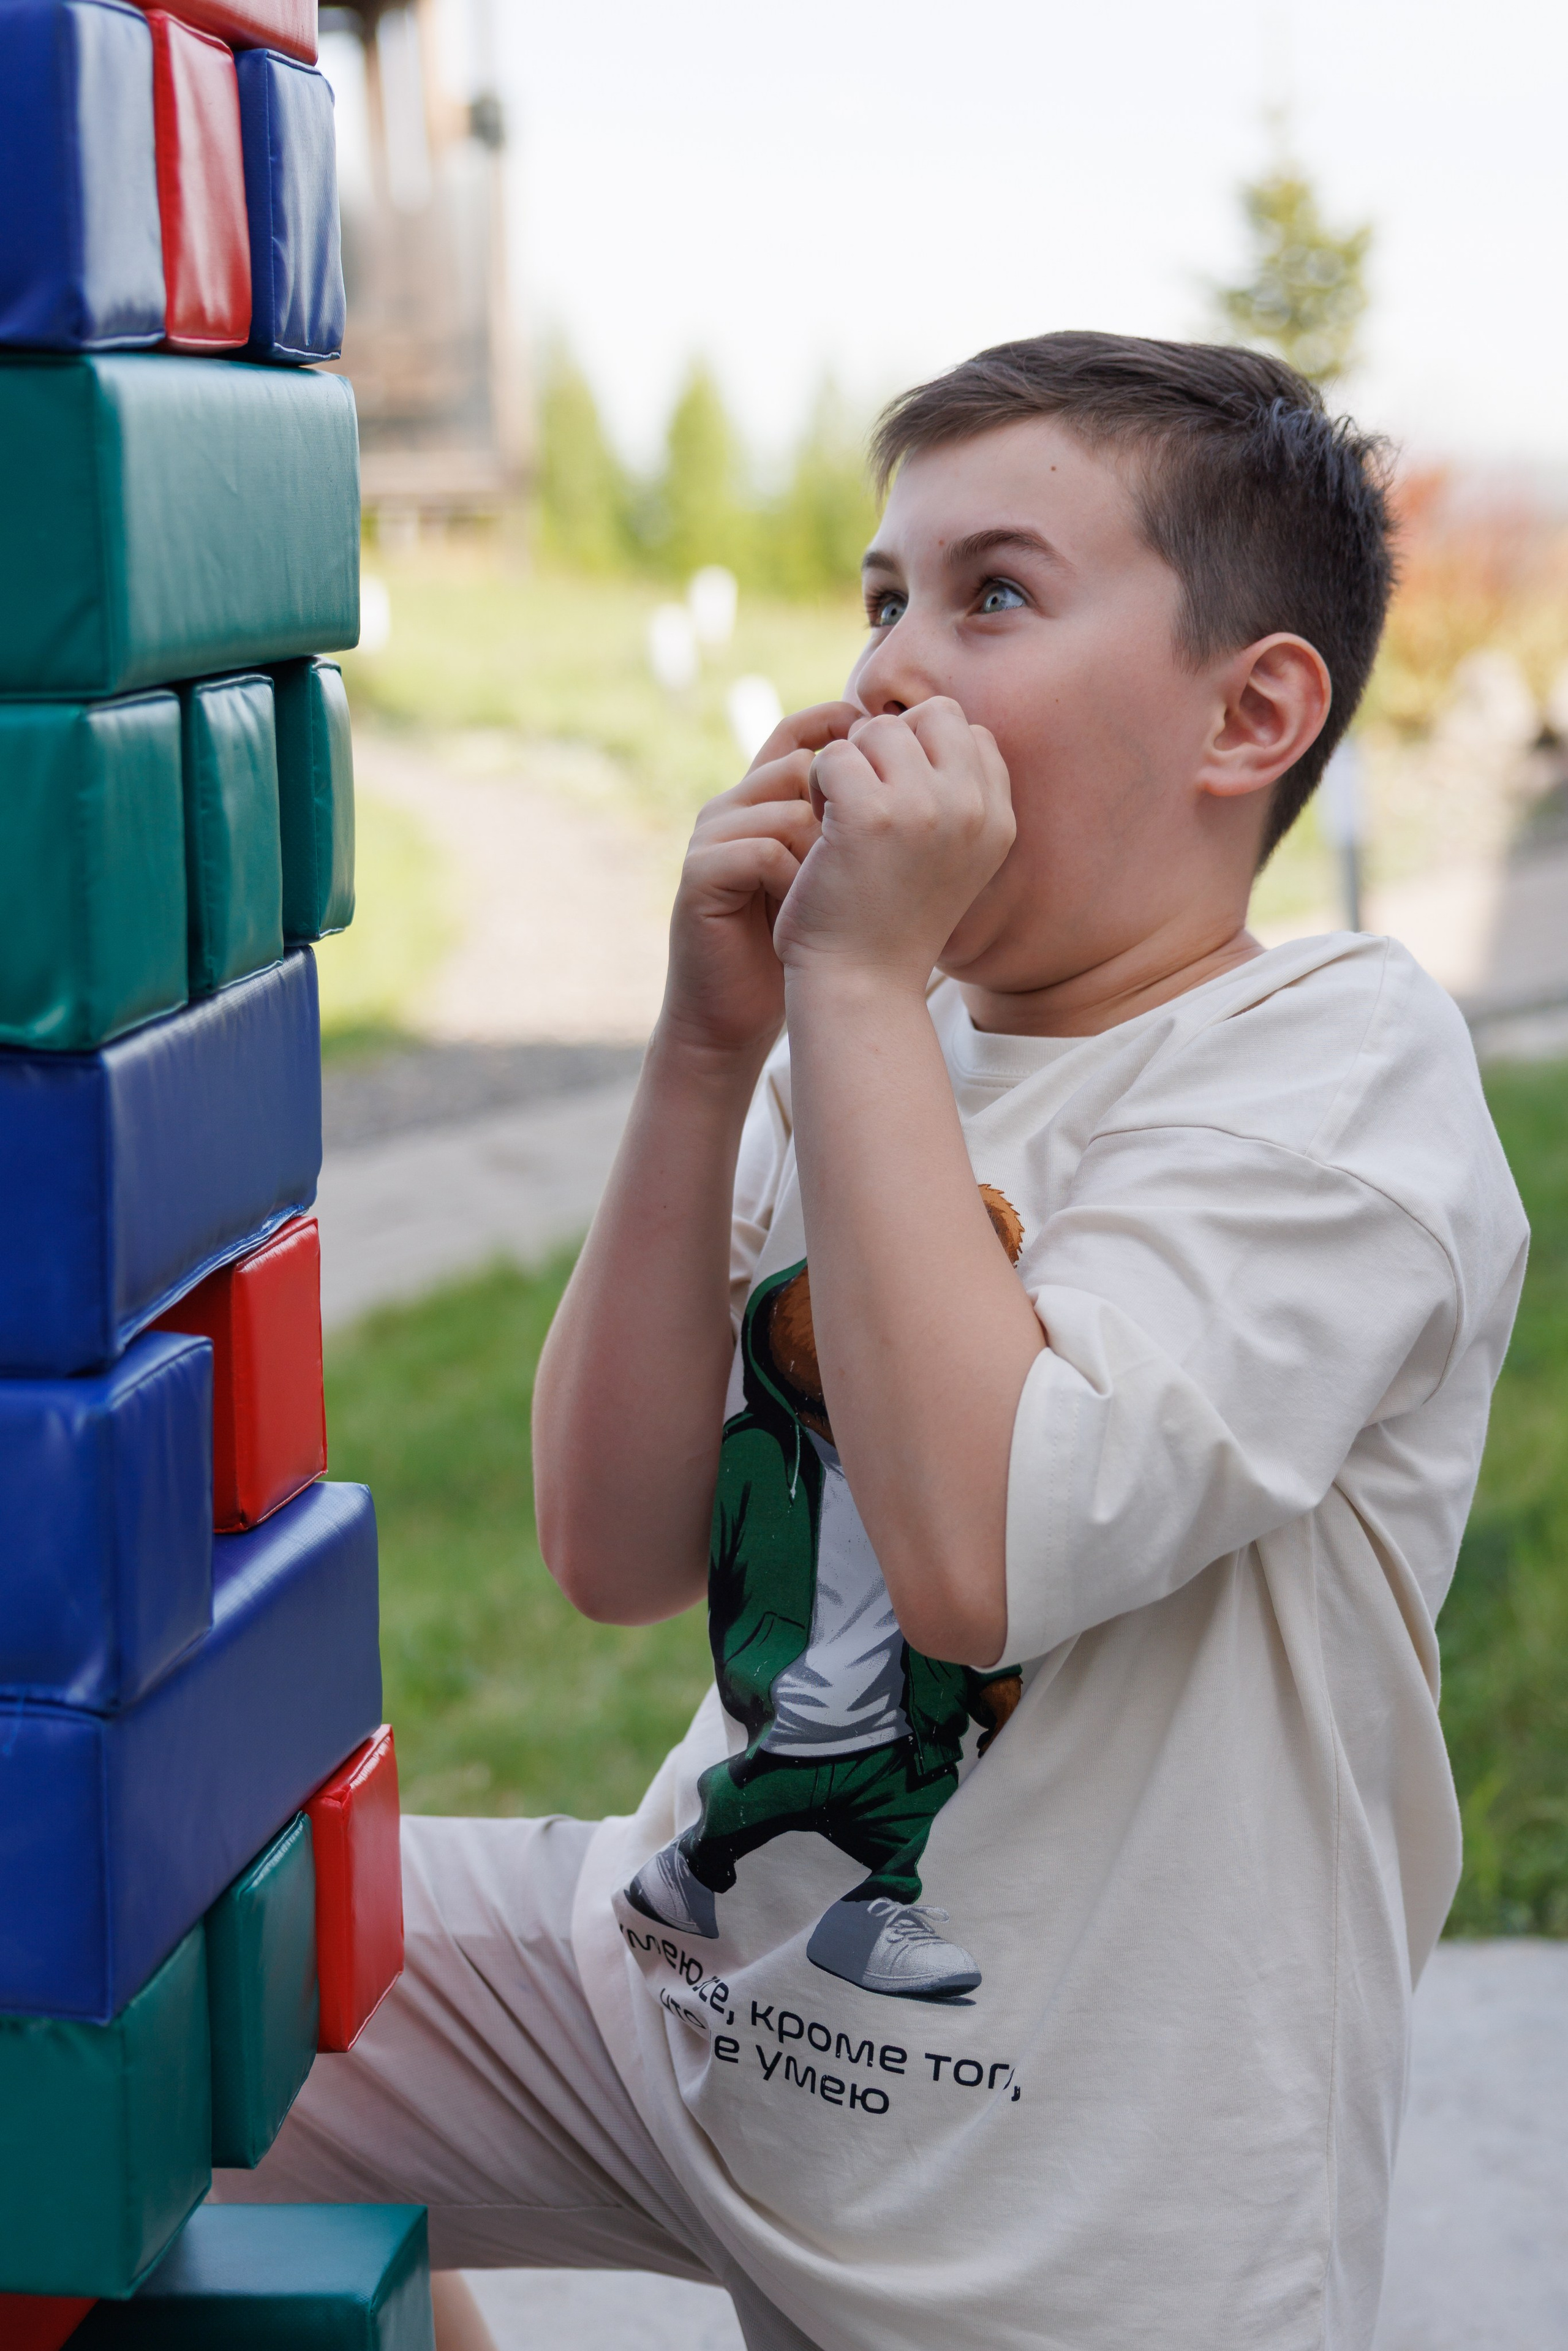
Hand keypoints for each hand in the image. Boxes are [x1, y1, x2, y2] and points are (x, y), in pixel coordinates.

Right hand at [659, 701, 860, 1057]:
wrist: (739, 1010)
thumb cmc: (799, 943)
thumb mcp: (840, 874)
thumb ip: (862, 827)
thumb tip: (930, 781)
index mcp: (764, 802)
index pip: (798, 736)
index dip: (839, 727)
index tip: (888, 749)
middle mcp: (732, 807)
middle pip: (799, 768)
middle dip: (845, 814)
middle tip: (860, 864)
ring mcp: (711, 836)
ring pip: (787, 809)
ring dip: (823, 853)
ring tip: (832, 893)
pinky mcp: (699, 872)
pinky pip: (763, 850)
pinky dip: (794, 880)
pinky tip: (805, 909)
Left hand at [772, 698, 1014, 989]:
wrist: (861, 985)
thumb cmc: (892, 923)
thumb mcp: (950, 859)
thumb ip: (955, 797)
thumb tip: (925, 726)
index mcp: (998, 819)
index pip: (969, 732)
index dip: (923, 753)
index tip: (899, 802)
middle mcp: (972, 808)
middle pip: (928, 717)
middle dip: (887, 748)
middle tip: (865, 802)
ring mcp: (925, 808)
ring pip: (878, 730)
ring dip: (849, 764)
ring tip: (841, 816)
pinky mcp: (871, 814)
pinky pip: (836, 754)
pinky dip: (818, 782)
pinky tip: (821, 826)